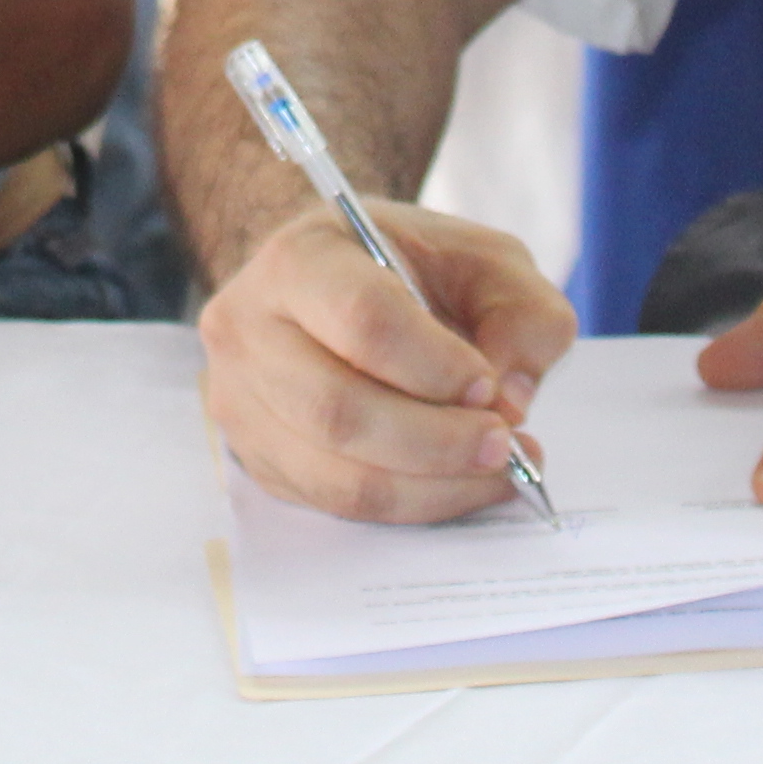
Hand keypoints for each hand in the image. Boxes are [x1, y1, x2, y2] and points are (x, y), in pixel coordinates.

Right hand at [196, 196, 577, 524]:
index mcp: (300, 258)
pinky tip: (458, 484)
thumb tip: (512, 400)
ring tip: (497, 471)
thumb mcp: (484, 259)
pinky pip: (335, 505)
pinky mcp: (257, 458)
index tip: (490, 387)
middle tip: (504, 446)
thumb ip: (522, 312)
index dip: (435, 366)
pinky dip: (411, 505)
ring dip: (432, 487)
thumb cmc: (412, 268)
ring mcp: (240, 400)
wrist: (340, 285)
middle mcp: (248, 328)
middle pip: (338, 411)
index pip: (362, 319)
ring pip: (336, 475)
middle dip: (438, 442)